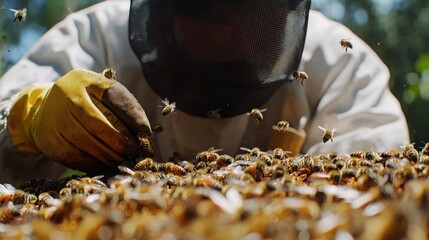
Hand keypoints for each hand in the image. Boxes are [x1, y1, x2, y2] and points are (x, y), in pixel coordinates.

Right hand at [7, 69, 152, 173]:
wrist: (43, 109)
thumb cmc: (83, 98)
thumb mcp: (99, 88)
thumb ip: (120, 101)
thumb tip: (143, 130)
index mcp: (82, 81)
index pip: (113, 98)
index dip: (132, 116)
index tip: (146, 132)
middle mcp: (66, 99)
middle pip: (99, 126)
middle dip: (122, 142)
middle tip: (136, 150)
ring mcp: (56, 122)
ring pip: (89, 145)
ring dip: (112, 156)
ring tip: (126, 159)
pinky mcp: (52, 144)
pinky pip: (78, 159)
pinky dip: (97, 164)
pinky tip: (109, 164)